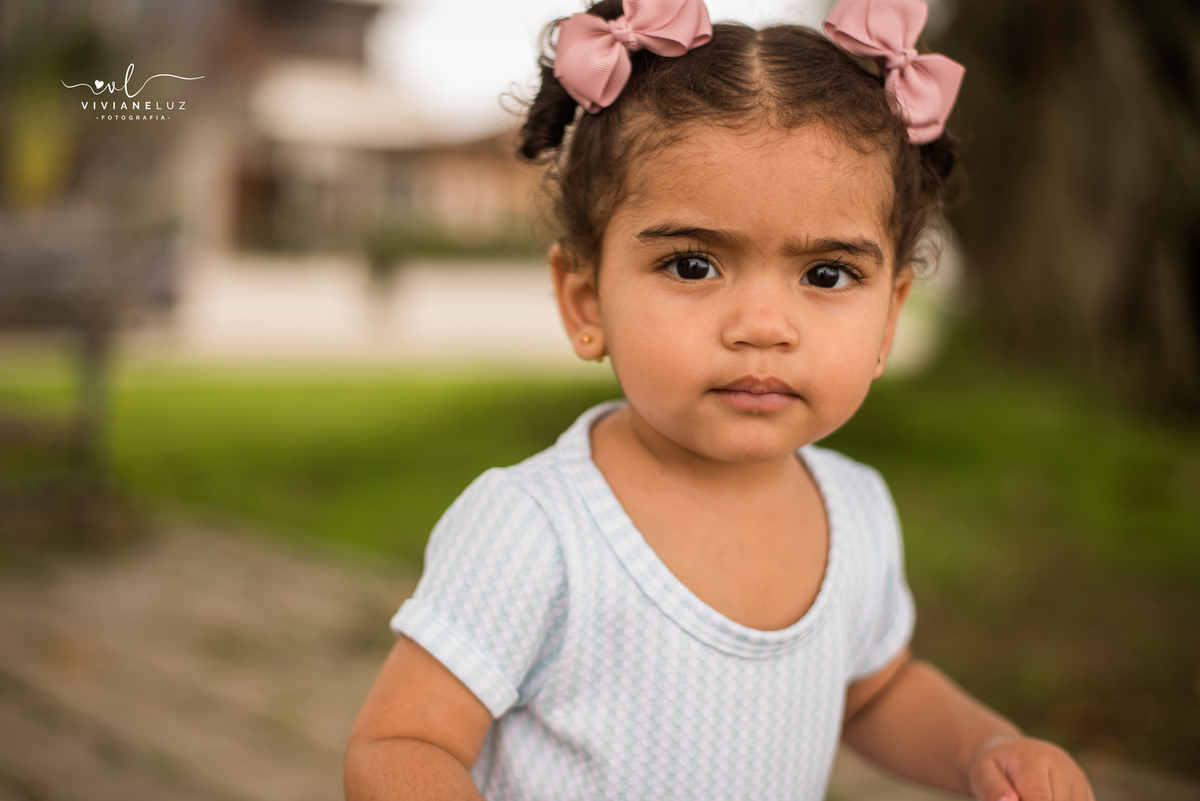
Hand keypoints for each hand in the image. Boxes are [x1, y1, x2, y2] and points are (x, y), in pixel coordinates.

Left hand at [968, 734, 1094, 800]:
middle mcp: (1062, 765)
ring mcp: (1077, 778)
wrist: (1011, 753)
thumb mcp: (982, 773)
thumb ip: (993, 789)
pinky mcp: (1086, 791)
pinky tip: (1042, 796)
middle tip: (1019, 796)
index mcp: (1033, 757)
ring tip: (1026, 794)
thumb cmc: (994, 766)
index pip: (1039, 798)